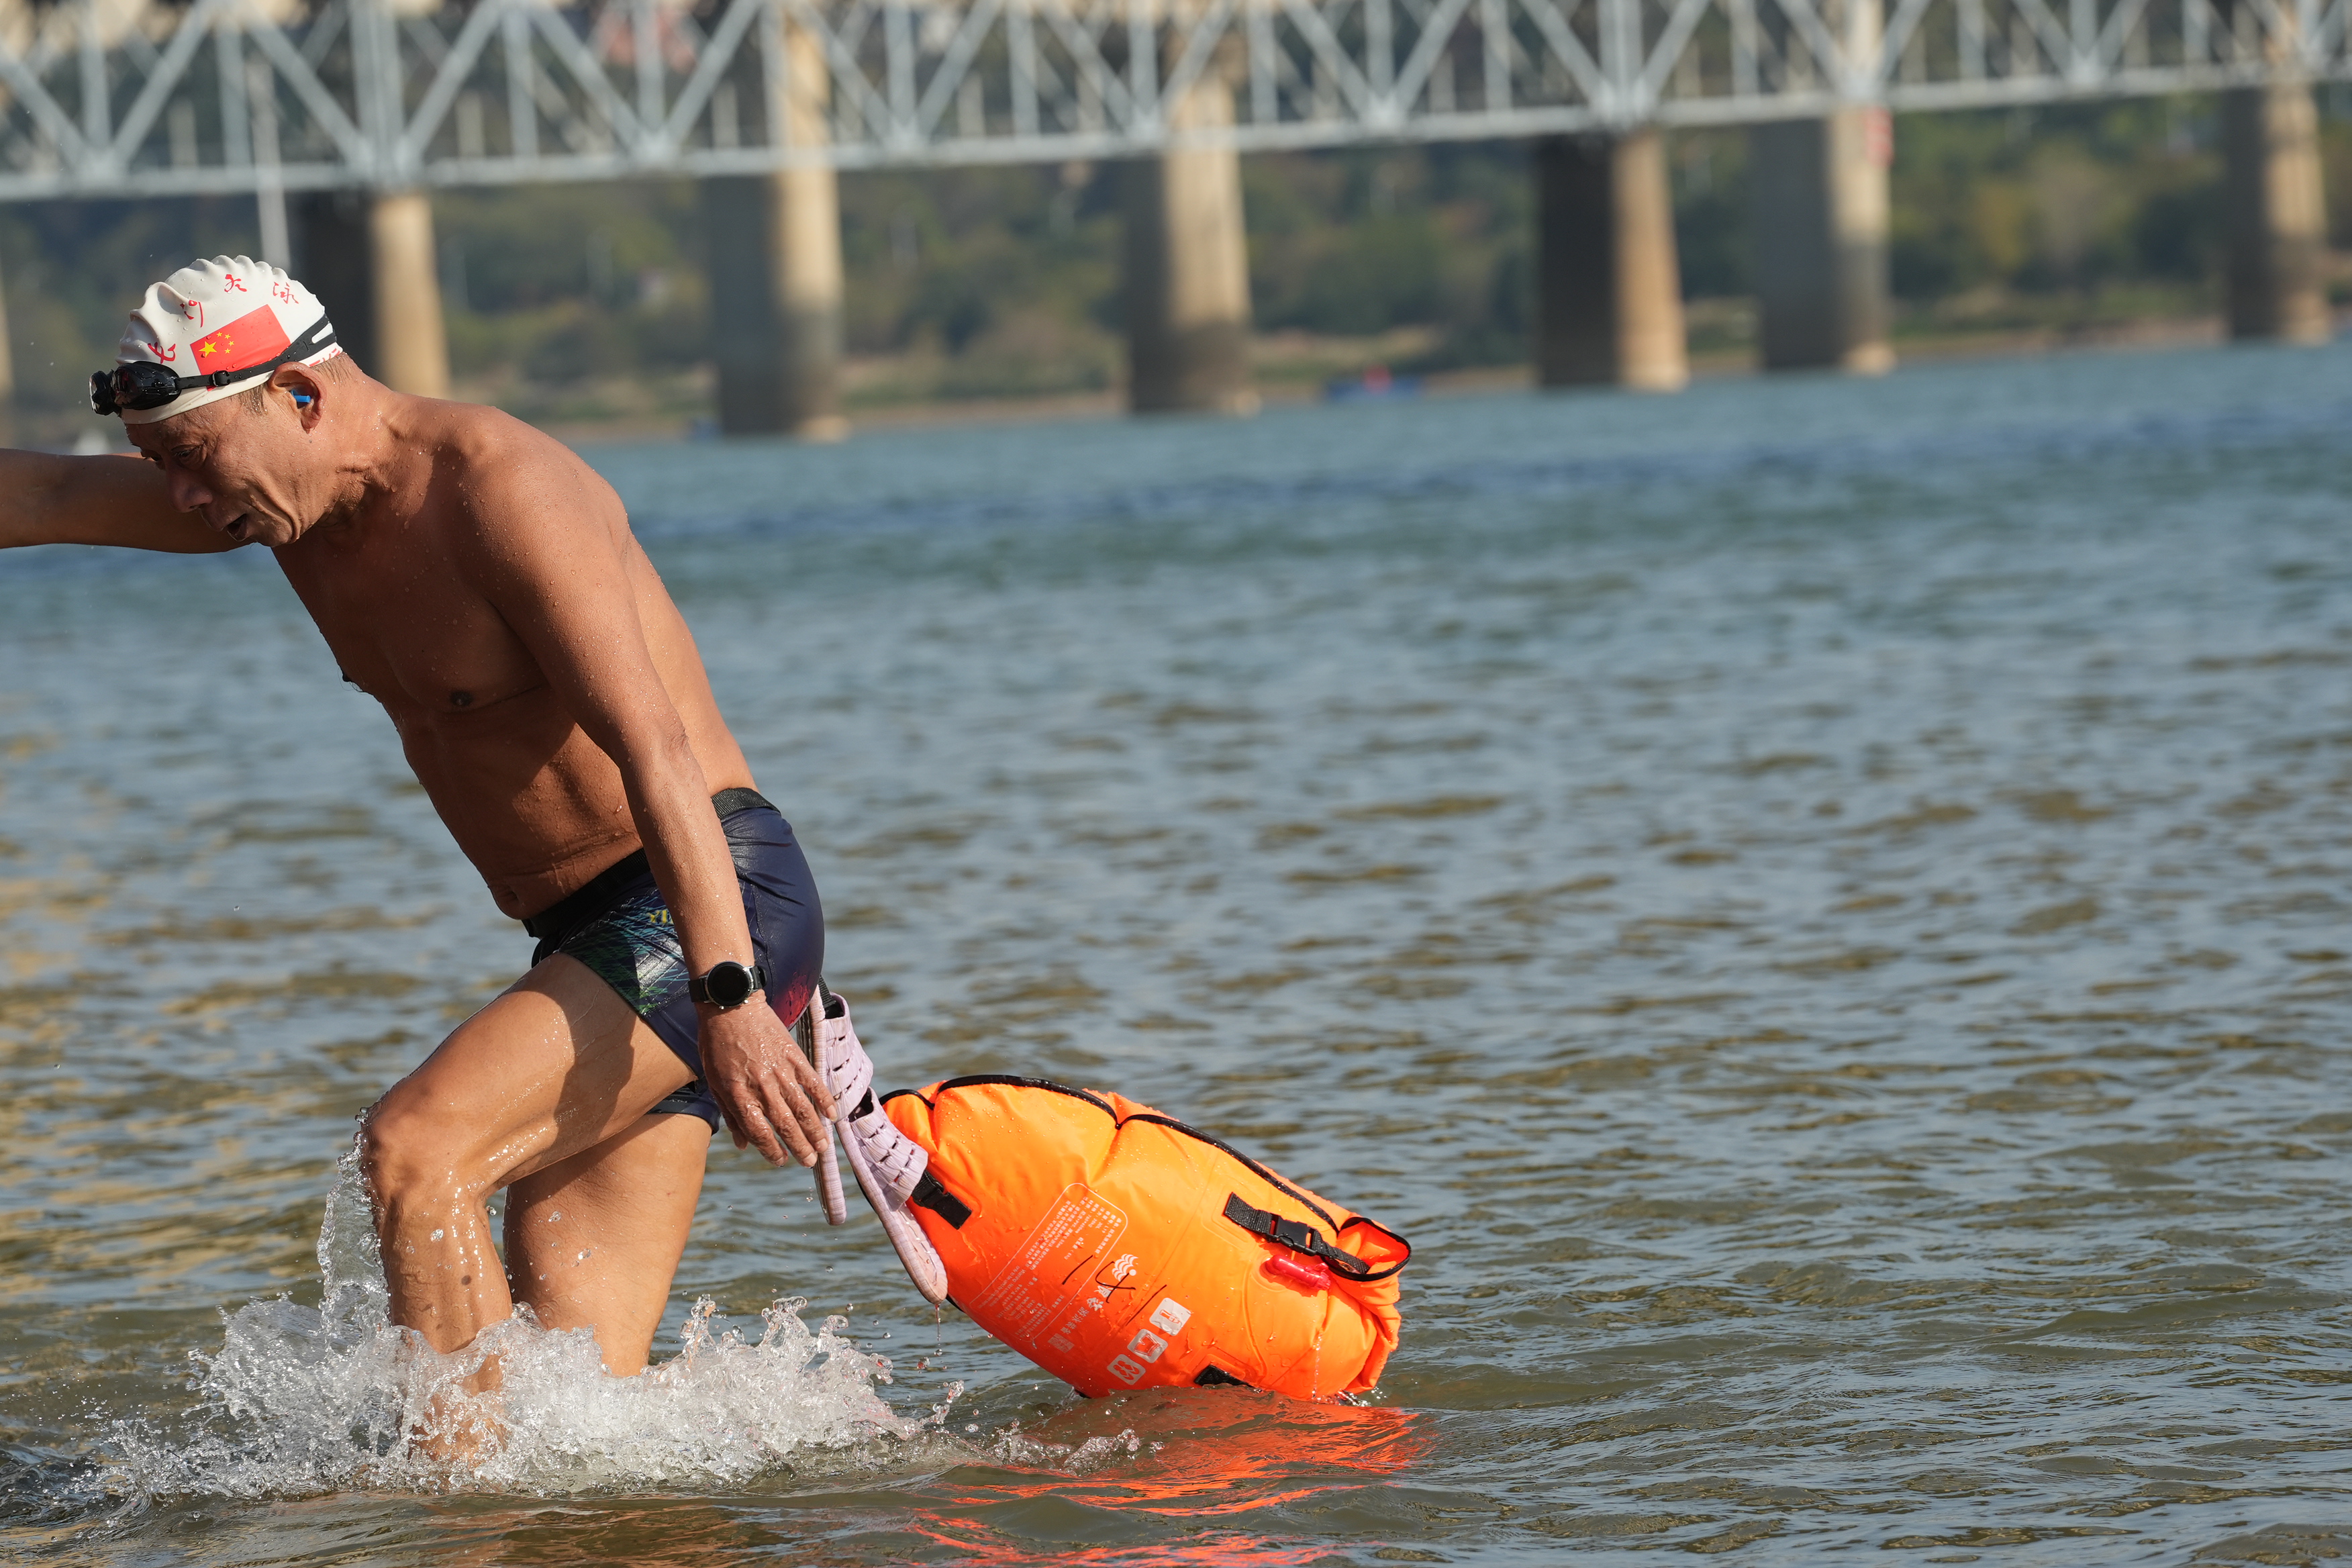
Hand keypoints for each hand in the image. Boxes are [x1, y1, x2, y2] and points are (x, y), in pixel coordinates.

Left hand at [698, 996, 836, 1166]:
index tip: (780, 1161)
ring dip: (815, 1130)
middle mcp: (761, 1085)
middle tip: (809, 1162)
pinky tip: (832, 1114)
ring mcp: (780, 1069)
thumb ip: (730, 1114)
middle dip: (799, 1147)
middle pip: (785, 1124)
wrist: (731, 1003)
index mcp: (738, 1093)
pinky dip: (824, 1099)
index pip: (759, 1132)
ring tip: (823, 1147)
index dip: (771, 1151)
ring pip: (802, 1107)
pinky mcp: (793, 1054)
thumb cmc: (717, 1044)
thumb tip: (743, 1145)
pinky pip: (812, 1081)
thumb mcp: (714, 1081)